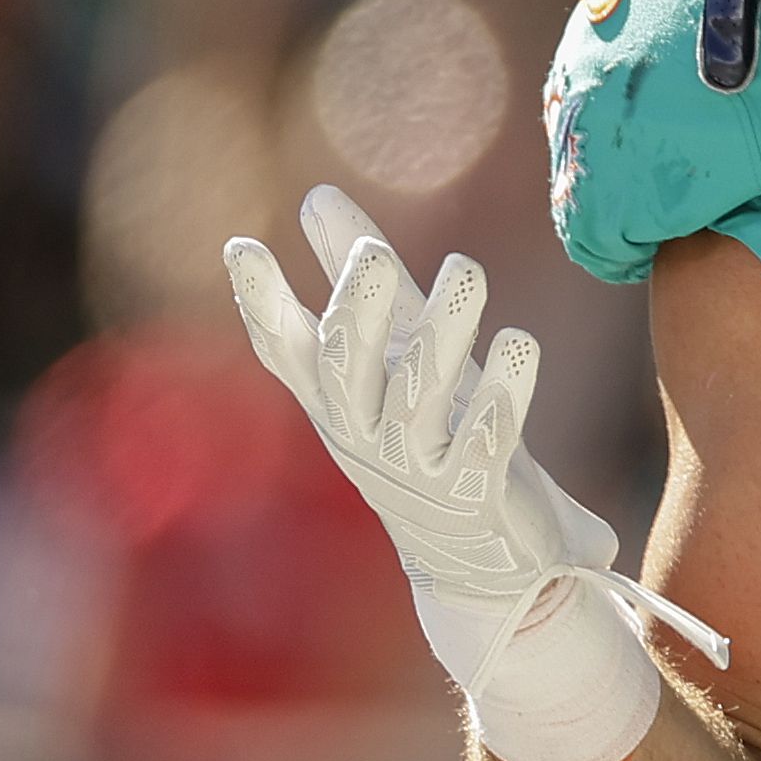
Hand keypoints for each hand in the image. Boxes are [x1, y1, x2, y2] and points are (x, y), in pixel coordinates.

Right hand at [228, 190, 713, 760]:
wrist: (479, 565)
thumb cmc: (432, 436)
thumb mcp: (393, 353)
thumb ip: (358, 276)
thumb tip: (316, 196)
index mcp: (338, 402)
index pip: (285, 350)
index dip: (260, 302)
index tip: (242, 246)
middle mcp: (366, 436)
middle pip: (346, 368)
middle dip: (357, 309)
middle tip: (375, 254)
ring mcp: (418, 469)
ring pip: (421, 395)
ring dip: (444, 330)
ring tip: (468, 271)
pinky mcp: (476, 493)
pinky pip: (486, 440)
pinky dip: (503, 392)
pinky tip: (518, 344)